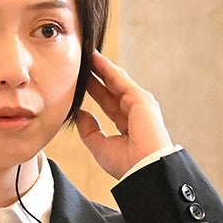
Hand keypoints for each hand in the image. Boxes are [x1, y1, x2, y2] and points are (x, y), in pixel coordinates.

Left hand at [75, 51, 173, 178]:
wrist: (142, 169)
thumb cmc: (125, 163)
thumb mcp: (99, 145)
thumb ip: (89, 129)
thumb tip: (80, 114)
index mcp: (127, 124)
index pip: (107, 101)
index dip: (94, 89)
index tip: (80, 79)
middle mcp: (135, 112)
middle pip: (112, 87)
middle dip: (97, 74)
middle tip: (82, 60)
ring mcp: (140, 104)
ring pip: (116, 80)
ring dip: (102, 66)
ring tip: (87, 53)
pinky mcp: (141, 99)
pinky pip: (120, 80)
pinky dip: (108, 68)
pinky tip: (96, 58)